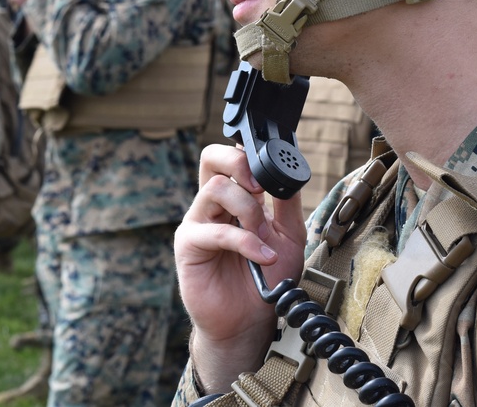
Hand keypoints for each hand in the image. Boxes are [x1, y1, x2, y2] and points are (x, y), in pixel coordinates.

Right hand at [175, 144, 306, 393]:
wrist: (250, 321)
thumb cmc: (266, 278)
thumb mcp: (289, 236)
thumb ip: (287, 204)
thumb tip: (289, 173)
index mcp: (233, 198)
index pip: (229, 158)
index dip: (247, 155)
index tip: (272, 170)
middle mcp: (211, 205)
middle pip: (211, 159)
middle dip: (238, 163)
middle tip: (260, 187)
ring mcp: (197, 223)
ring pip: (216, 189)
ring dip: (249, 212)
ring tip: (265, 239)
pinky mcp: (188, 246)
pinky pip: (215, 231)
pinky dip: (245, 242)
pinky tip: (262, 257)